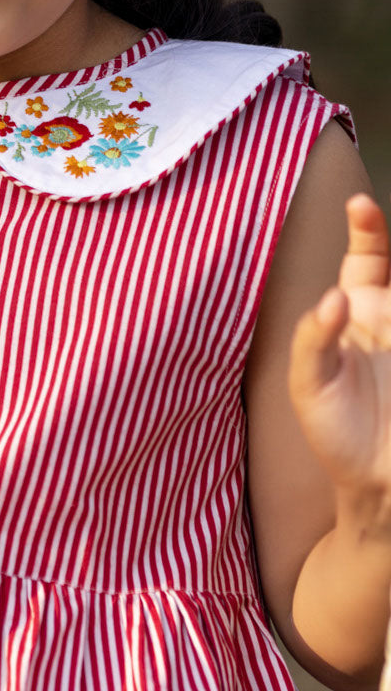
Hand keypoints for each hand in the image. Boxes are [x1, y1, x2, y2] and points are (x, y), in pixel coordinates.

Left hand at [289, 193, 390, 531]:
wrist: (374, 486)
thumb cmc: (334, 431)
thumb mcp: (308, 385)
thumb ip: (314, 339)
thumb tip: (333, 297)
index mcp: (360, 313)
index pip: (367, 259)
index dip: (366, 228)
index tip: (359, 204)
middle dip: (387, 239)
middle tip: (373, 213)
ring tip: (388, 312)